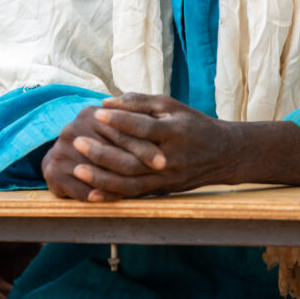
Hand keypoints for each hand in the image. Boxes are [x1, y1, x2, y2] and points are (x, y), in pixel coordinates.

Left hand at [56, 93, 237, 200]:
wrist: (222, 154)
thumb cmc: (192, 124)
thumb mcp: (172, 106)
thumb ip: (139, 102)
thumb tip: (106, 102)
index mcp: (175, 132)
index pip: (144, 127)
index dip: (120, 120)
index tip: (97, 113)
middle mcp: (170, 158)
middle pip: (132, 159)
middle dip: (103, 152)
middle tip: (78, 142)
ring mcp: (166, 178)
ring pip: (130, 183)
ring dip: (101, 177)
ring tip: (77, 168)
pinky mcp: (162, 191)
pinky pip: (133, 196)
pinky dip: (111, 196)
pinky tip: (90, 194)